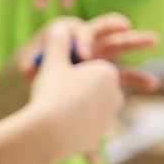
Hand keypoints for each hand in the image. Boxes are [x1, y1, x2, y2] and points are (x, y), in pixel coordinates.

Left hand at [16, 13, 161, 94]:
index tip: (83, 57)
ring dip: (136, 43)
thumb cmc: (33, 66)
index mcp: (67, 31)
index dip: (82, 41)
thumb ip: (30, 65)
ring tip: (154, 40)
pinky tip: (152, 84)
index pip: (79, 31)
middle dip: (116, 25)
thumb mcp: (29, 64)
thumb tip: (28, 69)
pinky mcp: (106, 71)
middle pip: (104, 29)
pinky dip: (137, 77)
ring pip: (119, 46)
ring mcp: (99, 54)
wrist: (39, 78)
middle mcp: (86, 39)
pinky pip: (124, 73)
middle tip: (126, 26)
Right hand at [25, 21, 125, 163]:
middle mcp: (114, 94)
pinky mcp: (98, 135)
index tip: (57, 74)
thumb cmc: (51, 94)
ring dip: (77, 107)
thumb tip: (60, 28)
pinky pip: (86, 126)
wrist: (48, 133)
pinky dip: (74, 125)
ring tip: (53, 110)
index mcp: (107, 73)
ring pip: (91, 107)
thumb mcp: (51, 63)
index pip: (92, 67)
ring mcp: (108, 117)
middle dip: (78, 88)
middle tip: (54, 93)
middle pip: (94, 87)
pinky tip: (56, 126)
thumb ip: (57, 44)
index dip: (73, 70)